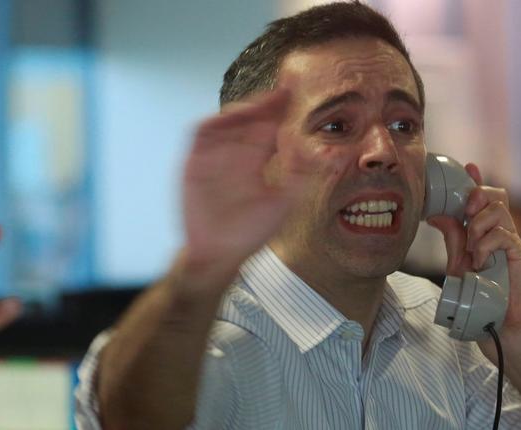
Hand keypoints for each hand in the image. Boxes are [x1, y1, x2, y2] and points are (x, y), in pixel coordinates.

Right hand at [180, 88, 308, 290]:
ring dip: (241, 111)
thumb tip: (325, 158)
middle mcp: (235, 154)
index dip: (279, 111)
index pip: (268, 128)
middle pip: (249, 119)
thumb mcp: (282, 205)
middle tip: (280, 94)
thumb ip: (299, 180)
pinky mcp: (195, 163)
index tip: (292, 96)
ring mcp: (214, 156)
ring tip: (258, 106)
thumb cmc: (249, 232)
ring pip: (226, 122)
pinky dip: (213, 125)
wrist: (219, 254)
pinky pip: (201, 136)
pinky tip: (229, 119)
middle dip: (263, 104)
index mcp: (255, 161)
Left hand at [426, 164, 520, 362]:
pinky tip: (479, 260)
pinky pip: (506, 236)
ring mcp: (514, 245)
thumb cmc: (482, 299)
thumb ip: (453, 239)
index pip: (486, 199)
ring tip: (472, 247)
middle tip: (464, 213)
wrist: (503, 329)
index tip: (468, 167)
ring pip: (500, 212)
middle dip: (478, 197)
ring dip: (479, 223)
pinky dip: (488, 244)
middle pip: (496, 197)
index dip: (477, 181)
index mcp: (488, 233)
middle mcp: (503, 234)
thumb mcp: (460, 265)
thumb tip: (435, 215)